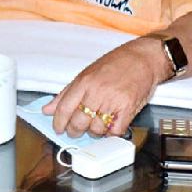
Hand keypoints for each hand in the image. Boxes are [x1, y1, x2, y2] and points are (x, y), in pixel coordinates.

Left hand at [42, 39, 167, 137]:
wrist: (143, 58)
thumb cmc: (116, 63)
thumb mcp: (87, 73)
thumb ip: (66, 93)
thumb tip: (48, 108)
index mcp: (85, 81)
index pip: (64, 108)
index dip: (59, 123)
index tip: (58, 128)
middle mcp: (97, 92)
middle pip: (78, 122)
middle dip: (75, 131)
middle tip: (76, 130)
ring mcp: (113, 101)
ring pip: (96, 130)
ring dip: (94, 132)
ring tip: (96, 124)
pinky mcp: (128, 109)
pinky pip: (115, 131)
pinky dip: (111, 133)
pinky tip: (110, 126)